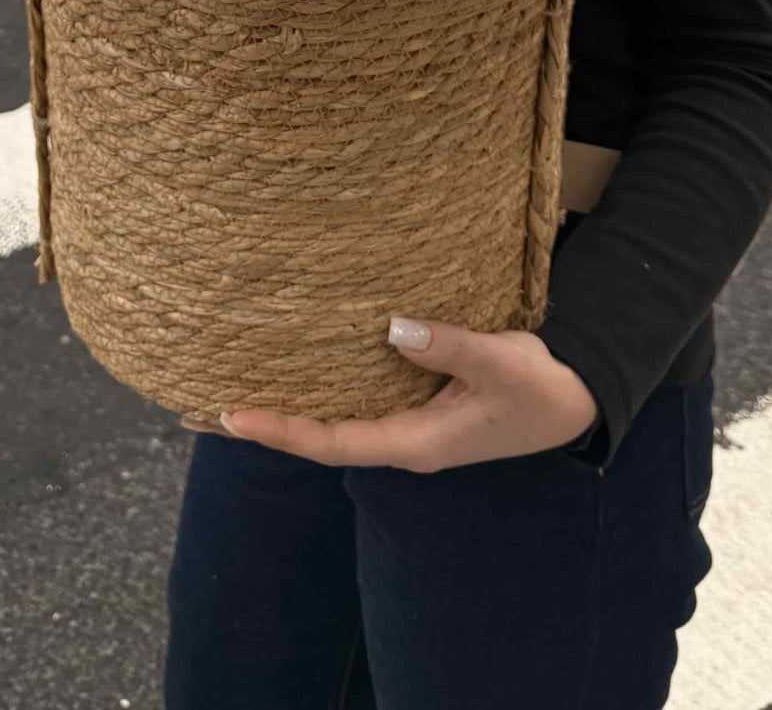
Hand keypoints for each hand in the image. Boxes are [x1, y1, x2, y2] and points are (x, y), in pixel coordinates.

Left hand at [217, 321, 598, 472]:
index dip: (282, 429)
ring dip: (283, 405)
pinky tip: (293, 365)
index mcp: (414, 444)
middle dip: (263, 424)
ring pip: (331, 416)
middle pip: (317, 436)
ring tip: (225, 389)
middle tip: (196, 410)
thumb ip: (451, 346)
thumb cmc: (540, 389)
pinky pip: (352, 396)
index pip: (332, 442)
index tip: (232, 414)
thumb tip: (393, 327)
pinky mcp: (414, 399)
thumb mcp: (503, 364)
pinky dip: (315, 384)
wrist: (575, 399)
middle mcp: (400, 438)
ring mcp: (405, 420)